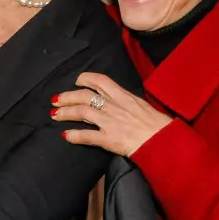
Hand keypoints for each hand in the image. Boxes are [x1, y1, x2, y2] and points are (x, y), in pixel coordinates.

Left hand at [51, 72, 171, 156]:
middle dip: (68, 96)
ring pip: (82, 112)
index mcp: (123, 96)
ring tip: (54, 115)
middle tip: (56, 99)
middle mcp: (114, 106)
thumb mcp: (141, 105)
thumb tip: (118, 100)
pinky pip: (87, 136)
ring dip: (65, 113)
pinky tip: (66, 136)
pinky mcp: (109, 139)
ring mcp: (110, 122)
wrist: (163, 140)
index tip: (76, 81)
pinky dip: (74, 135)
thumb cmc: (158, 124)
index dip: (85, 79)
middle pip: (85, 96)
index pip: (100, 81)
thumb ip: (127, 102)